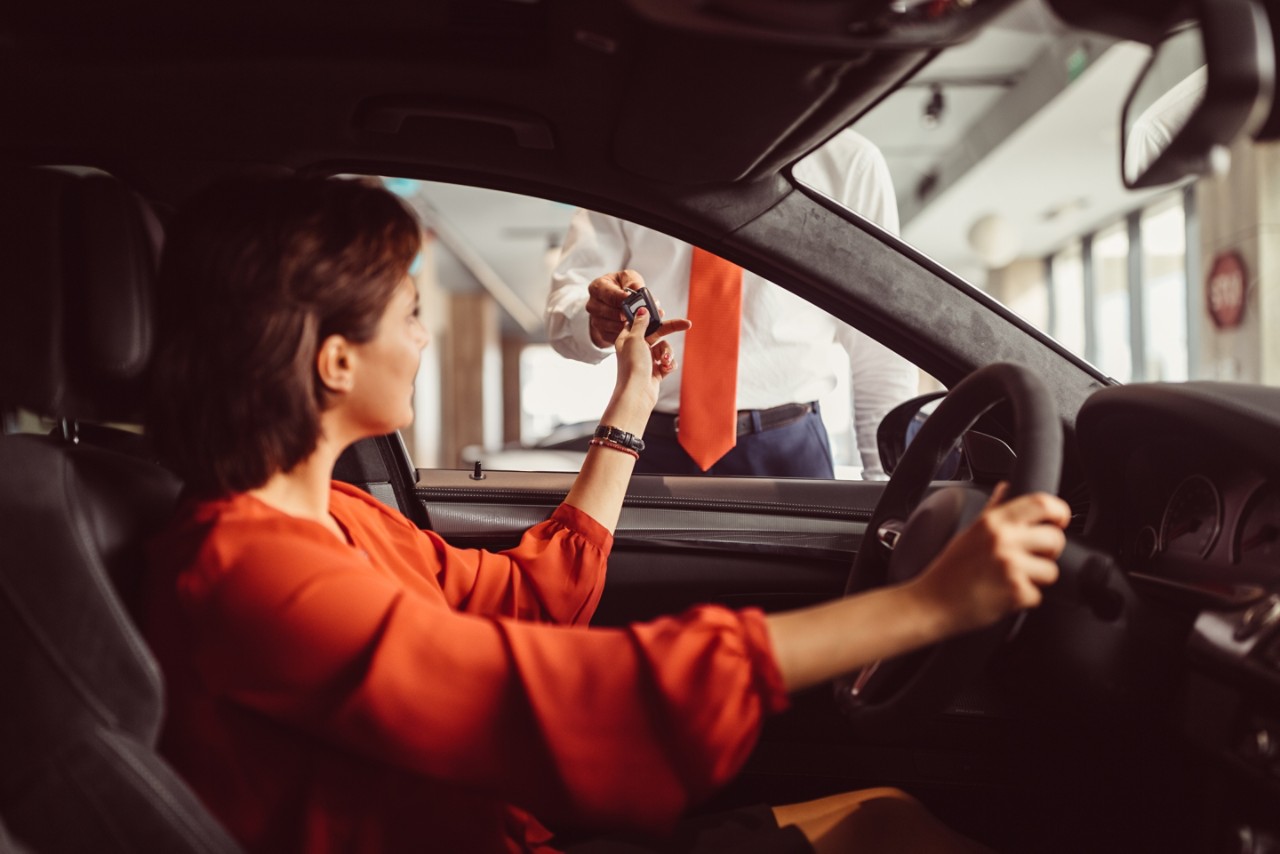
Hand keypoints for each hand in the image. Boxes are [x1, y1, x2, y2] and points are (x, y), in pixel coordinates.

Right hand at [586, 269, 644, 347]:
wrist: (616, 302)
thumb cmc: (622, 287)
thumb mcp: (628, 278)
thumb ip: (633, 282)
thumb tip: (637, 289)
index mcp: (597, 287)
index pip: (608, 294)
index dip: (620, 297)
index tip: (630, 299)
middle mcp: (593, 303)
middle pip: (607, 311)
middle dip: (623, 313)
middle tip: (635, 312)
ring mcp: (594, 318)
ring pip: (608, 325)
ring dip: (623, 324)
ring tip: (634, 320)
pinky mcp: (600, 331)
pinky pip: (609, 335)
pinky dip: (621, 333)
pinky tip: (629, 328)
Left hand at [602, 307, 689, 432]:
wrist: (637, 394)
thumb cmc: (633, 366)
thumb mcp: (634, 339)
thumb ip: (640, 323)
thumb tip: (642, 310)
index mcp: (628, 338)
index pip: (641, 322)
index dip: (652, 316)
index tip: (663, 311)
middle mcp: (637, 348)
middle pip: (657, 333)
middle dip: (671, 330)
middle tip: (686, 324)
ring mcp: (647, 360)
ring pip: (665, 348)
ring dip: (668, 353)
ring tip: (664, 361)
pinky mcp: (656, 371)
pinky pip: (668, 362)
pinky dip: (669, 364)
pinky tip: (665, 369)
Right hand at [909, 484, 1070, 635]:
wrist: (932, 603)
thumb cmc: (949, 570)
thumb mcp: (969, 532)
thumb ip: (993, 508)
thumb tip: (1006, 487)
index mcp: (993, 522)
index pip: (1041, 503)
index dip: (1059, 511)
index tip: (1059, 521)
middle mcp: (1003, 540)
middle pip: (1055, 538)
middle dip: (1049, 552)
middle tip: (1030, 559)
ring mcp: (1010, 566)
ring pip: (1051, 571)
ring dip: (1038, 579)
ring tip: (1013, 579)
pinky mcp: (1016, 592)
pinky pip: (1038, 595)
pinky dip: (1025, 599)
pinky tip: (1004, 595)